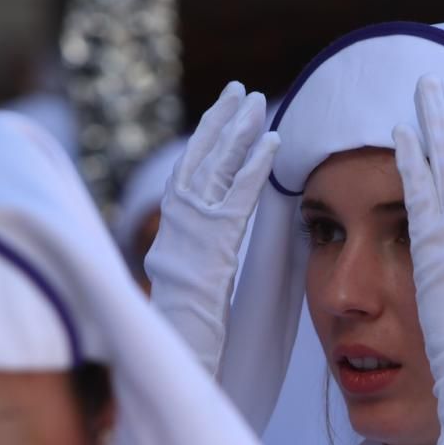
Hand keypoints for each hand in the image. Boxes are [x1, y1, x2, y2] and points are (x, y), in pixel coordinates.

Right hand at [145, 82, 278, 374]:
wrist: (178, 352)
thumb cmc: (186, 330)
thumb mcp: (190, 285)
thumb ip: (201, 255)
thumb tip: (212, 238)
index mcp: (170, 231)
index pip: (189, 175)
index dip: (206, 142)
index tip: (222, 116)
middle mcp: (176, 223)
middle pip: (199, 160)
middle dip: (221, 123)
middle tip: (243, 91)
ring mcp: (192, 231)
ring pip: (215, 170)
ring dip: (238, 133)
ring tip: (258, 102)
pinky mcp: (214, 242)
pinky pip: (237, 198)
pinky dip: (254, 168)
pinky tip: (273, 144)